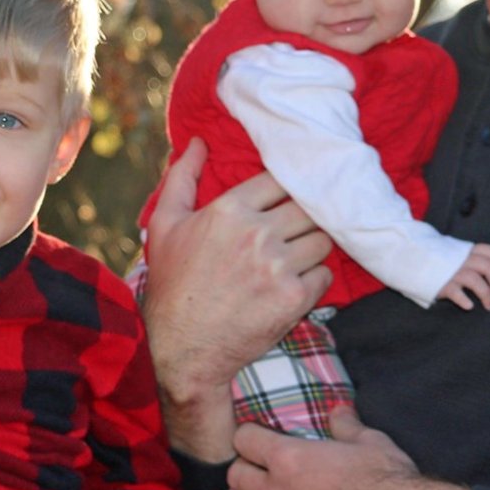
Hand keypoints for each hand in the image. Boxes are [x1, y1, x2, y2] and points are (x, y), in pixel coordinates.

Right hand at [143, 139, 333, 458]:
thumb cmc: (172, 284)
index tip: (285, 200)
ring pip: (322, 239)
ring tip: (295, 257)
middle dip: (304, 216)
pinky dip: (315, 279)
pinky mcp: (294, 298)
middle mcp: (257, 234)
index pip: (280, 180)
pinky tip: (294, 284)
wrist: (182, 349)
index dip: (287, 188)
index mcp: (229, 210)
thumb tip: (200, 141)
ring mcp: (278, 267)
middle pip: (308, 207)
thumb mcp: (164, 224)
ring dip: (313, 246)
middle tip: (294, 229)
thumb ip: (182, 177)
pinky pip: (324, 275)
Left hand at [216, 408, 466, 489]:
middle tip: (241, 475)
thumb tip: (338, 410)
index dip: (247, 437)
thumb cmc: (389, 484)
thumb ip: (347, 426)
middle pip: (235, 478)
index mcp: (290, 459)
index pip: (245, 440)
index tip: (249, 440)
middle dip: (237, 474)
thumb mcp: (371, 442)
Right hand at [437, 243, 489, 310]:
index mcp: (465, 250)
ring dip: (487, 295)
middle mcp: (461, 259)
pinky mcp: (441, 284)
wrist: (407, 257)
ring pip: (477, 282)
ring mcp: (452, 272)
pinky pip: (457, 293)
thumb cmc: (434, 258)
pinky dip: (465, 300)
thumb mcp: (452, 249)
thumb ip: (467, 255)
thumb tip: (486, 267)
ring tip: (488, 305)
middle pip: (489, 268)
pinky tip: (468, 305)